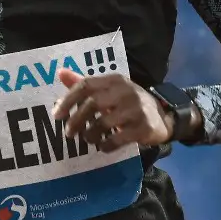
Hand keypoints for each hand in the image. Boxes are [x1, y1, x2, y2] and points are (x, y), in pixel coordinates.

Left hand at [51, 69, 172, 151]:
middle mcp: (125, 91)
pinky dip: (106, 145)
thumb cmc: (128, 103)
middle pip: (92, 103)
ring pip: (103, 122)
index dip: (68, 100)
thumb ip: (85, 83)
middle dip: (76, 120)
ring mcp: (136, 109)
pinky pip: (117, 138)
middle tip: (68, 133)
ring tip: (87, 139)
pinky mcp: (144, 127)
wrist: (163, 117)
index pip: (85, 85)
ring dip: (90, 134)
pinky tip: (103, 146)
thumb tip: (60, 73)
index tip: (57, 115)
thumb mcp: (109, 90)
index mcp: (114, 80)